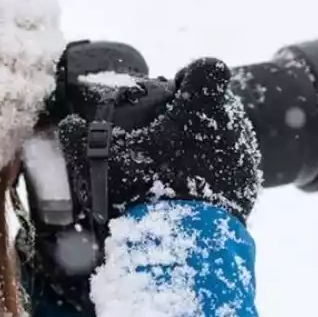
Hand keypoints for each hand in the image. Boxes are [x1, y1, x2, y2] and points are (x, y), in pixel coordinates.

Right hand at [58, 57, 261, 223]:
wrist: (182, 248)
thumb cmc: (141, 194)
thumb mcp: (101, 161)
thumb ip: (78, 137)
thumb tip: (67, 123)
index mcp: (201, 106)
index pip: (207, 69)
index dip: (192, 76)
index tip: (176, 91)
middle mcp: (233, 124)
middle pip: (219, 102)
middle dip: (197, 112)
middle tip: (169, 137)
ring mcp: (245, 156)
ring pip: (228, 136)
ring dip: (207, 144)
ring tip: (179, 167)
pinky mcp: (250, 186)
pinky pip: (233, 168)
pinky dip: (218, 173)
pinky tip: (193, 192)